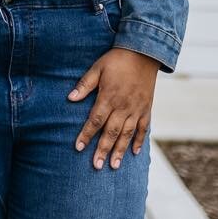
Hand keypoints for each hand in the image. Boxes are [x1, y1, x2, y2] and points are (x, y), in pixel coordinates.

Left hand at [68, 48, 159, 170]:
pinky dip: (139, 141)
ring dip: (120, 150)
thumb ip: (85, 85)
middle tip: (96, 166)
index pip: (95, 120)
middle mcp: (123, 106)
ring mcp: (136, 109)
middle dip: (103, 149)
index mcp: (109, 97)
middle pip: (111, 132)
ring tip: (114, 165)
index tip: (78, 147)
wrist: (144, 52)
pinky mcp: (147, 108)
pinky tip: (134, 152)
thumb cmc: (117, 60)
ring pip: (127, 134)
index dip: (86, 134)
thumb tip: (70, 98)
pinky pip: (143, 128)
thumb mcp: (97, 68)